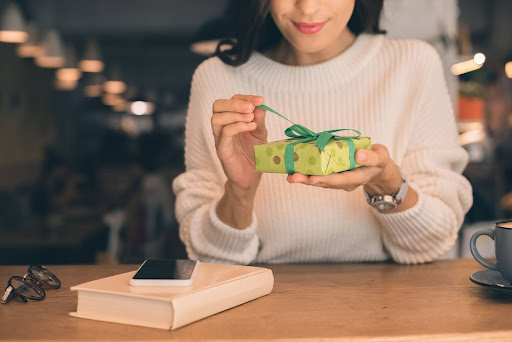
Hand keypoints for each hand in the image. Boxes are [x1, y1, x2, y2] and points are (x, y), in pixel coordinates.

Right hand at [212, 94, 266, 190]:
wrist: (251, 176)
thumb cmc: (254, 153)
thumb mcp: (260, 133)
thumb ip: (259, 120)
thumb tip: (261, 105)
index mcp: (231, 119)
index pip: (232, 100)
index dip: (245, 97)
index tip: (260, 100)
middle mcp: (222, 126)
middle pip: (218, 105)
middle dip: (235, 103)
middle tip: (251, 107)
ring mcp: (220, 138)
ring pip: (216, 118)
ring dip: (235, 114)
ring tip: (251, 119)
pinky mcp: (221, 149)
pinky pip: (224, 133)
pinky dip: (237, 127)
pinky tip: (251, 127)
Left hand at [287, 144, 401, 195]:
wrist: (376, 167)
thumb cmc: (378, 160)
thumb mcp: (381, 157)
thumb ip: (372, 157)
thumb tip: (359, 154)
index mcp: (356, 178)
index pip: (339, 180)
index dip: (326, 180)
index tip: (313, 179)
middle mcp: (344, 182)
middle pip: (324, 182)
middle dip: (308, 181)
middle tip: (292, 178)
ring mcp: (337, 179)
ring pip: (319, 180)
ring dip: (304, 178)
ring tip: (289, 176)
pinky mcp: (332, 174)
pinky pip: (318, 174)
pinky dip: (307, 171)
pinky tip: (294, 168)